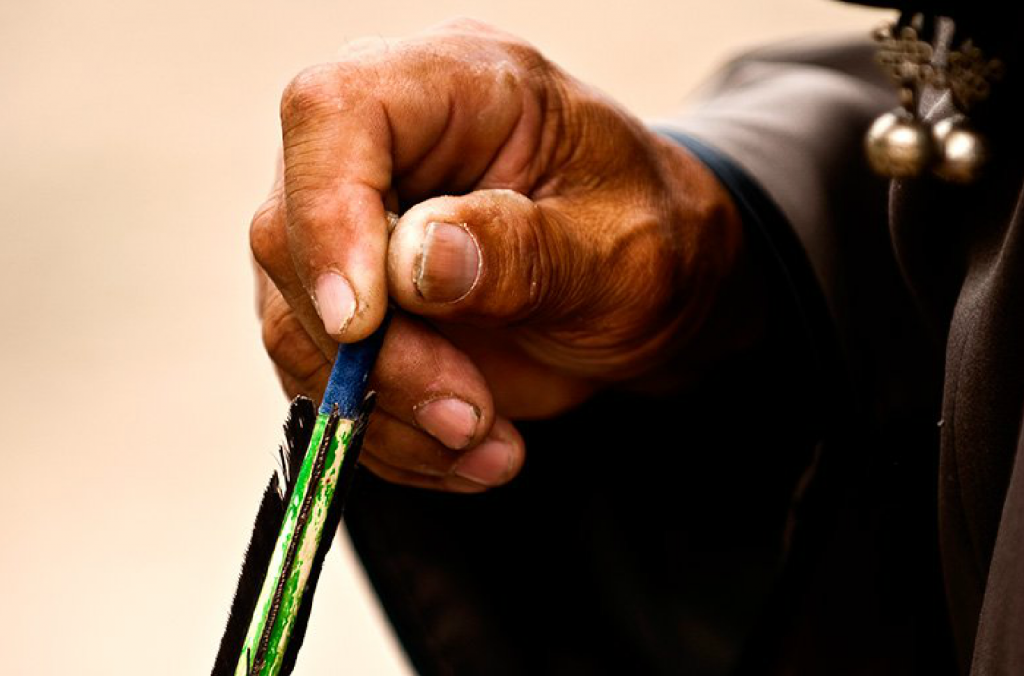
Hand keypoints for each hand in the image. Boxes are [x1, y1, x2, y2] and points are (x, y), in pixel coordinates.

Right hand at [251, 19, 748, 491]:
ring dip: (383, 411)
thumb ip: (523, 253)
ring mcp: (355, 228)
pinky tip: (466, 453)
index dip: (327, 214)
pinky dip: (387, 435)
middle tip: (469, 417)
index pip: (335, 112)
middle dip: (376, 354)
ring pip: (295, 323)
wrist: (651, 292)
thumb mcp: (620, 251)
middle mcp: (386, 149)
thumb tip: (407, 266)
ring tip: (487, 447)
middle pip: (291, 233)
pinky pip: (325, 379)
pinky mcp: (350, 304)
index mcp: (458, 86)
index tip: (363, 321)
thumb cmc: (652, 242)